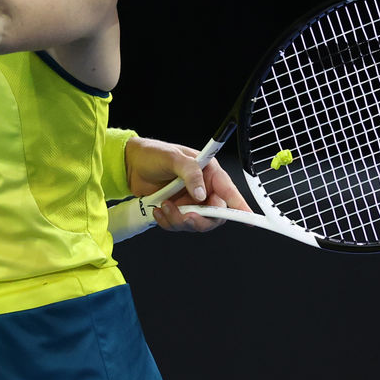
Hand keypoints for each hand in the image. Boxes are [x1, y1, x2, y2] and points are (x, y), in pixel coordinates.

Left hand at [125, 136, 251, 232]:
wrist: (130, 164)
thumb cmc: (153, 154)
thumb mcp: (172, 157)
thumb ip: (189, 172)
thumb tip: (201, 194)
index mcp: (209, 173)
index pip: (229, 192)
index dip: (240, 207)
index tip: (249, 220)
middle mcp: (203, 189)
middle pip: (215, 215)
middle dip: (200, 220)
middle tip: (185, 215)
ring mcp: (189, 202)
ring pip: (195, 223)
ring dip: (179, 220)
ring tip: (163, 206)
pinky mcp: (176, 210)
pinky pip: (178, 225)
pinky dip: (168, 222)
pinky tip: (157, 210)